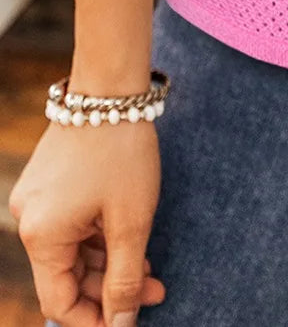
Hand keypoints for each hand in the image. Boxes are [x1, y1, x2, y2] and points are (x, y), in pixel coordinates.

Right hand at [8, 117, 165, 324]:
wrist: (112, 87)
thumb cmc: (123, 152)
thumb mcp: (131, 220)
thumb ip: (125, 278)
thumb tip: (121, 323)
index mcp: (41, 235)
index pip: (58, 302)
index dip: (94, 320)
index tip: (128, 323)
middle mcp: (29, 220)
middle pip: (67, 276)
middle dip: (110, 289)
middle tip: (156, 292)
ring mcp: (38, 200)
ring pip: (73, 251)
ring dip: (109, 263)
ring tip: (151, 267)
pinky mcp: (50, 184)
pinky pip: (72, 225)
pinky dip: (100, 237)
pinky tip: (132, 241)